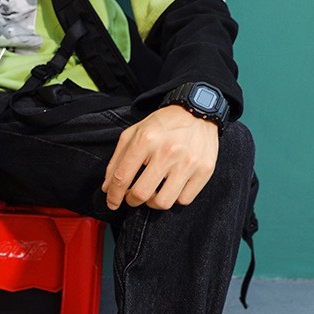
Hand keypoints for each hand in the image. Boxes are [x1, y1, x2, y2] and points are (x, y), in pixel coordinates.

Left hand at [102, 105, 219, 211]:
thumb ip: (118, 160)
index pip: (122, 178)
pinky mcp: (204, 170)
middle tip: (133, 196)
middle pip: (141, 194)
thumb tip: (108, 188)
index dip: (113, 196)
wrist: (198, 110)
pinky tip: (172, 187)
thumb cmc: (164, 124)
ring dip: (153, 202)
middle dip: (132, 200)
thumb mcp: (135, 133)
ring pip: (163, 202)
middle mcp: (167, 152)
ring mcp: (188, 162)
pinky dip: (175, 198)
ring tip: (154, 191)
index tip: (112, 203)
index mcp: (146, 140)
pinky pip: (184, 200)